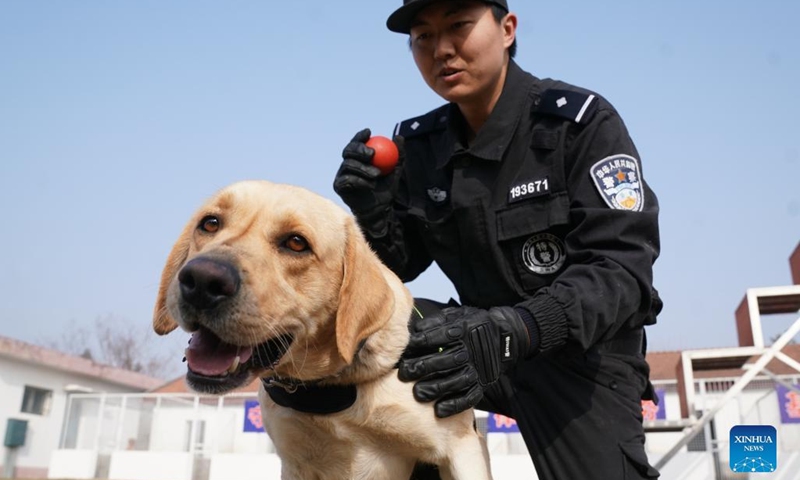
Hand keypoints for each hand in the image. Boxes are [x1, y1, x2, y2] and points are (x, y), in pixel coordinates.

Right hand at [333, 128, 403, 216]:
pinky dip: (360, 181)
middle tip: (372, 154)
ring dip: (363, 169)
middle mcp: (347, 163)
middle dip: (359, 149)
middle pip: (348, 150)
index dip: (360, 136)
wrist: (379, 209)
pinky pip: (347, 179)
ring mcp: (341, 174)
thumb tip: (399, 137)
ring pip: (348, 165)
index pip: (356, 142)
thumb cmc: (385, 188)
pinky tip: (370, 184)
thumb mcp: (395, 170)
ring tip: (377, 175)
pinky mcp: (339, 186)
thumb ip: (398, 155)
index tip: (369, 132)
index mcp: (358, 157)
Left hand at [398, 306, 531, 417]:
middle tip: (404, 373)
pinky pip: (470, 397)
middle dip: (423, 367)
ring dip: (436, 388)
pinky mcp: (483, 384)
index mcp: (463, 331)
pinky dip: (455, 405)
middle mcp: (471, 351)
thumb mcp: (457, 315)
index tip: (404, 350)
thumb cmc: (472, 325)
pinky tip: (439, 410)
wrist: (504, 336)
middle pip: (445, 360)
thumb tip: (415, 330)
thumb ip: (436, 321)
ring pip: (456, 381)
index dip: (420, 343)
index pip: (438, 337)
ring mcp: (478, 369)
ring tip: (418, 393)